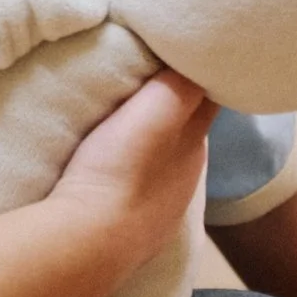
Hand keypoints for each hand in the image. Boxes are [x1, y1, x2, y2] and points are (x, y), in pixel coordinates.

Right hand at [48, 69, 217, 274]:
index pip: (207, 100)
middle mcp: (187, 178)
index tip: (183, 54)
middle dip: (174, 108)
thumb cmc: (121, 168)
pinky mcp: (134, 233)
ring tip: (125, 127)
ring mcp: (162, 211)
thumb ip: (180, 82)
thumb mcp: (157, 110)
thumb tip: (198, 59)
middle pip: (187, 131)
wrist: (89, 241)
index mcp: (194, 144)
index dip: (198, 76)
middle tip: (148, 81)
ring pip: (164, 164)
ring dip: (152, 146)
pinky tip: (115, 174)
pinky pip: (140, 194)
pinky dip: (133, 177)